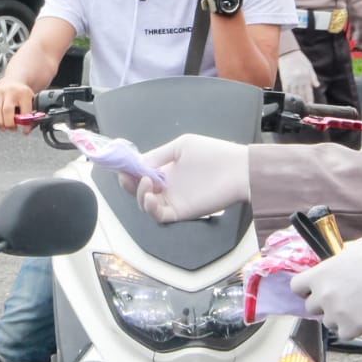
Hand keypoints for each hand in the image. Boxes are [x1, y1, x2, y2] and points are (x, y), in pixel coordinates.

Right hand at [0, 78, 34, 130]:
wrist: (13, 82)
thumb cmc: (22, 96)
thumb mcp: (30, 103)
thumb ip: (30, 117)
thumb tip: (25, 131)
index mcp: (24, 93)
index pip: (24, 111)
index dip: (24, 123)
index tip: (24, 131)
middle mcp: (10, 90)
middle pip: (7, 110)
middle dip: (9, 124)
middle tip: (13, 128)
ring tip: (4, 127)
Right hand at [121, 133, 249, 222]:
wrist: (238, 169)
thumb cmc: (214, 153)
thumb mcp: (182, 145)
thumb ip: (159, 154)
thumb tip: (138, 163)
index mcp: (166, 168)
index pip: (140, 172)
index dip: (129, 170)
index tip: (122, 165)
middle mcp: (167, 185)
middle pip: (138, 190)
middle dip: (128, 183)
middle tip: (127, 176)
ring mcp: (173, 199)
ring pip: (145, 204)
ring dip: (138, 195)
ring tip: (145, 182)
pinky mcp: (180, 212)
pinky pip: (158, 215)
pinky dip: (150, 208)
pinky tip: (150, 197)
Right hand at [277, 49, 318, 101]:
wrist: (289, 53)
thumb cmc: (300, 59)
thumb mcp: (310, 67)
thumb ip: (313, 78)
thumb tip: (317, 86)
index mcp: (306, 77)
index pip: (309, 92)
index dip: (310, 99)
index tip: (310, 105)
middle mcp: (299, 80)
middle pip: (301, 95)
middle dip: (303, 102)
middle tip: (304, 109)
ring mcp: (291, 81)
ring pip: (293, 94)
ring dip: (295, 100)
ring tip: (296, 106)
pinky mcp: (284, 80)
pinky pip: (285, 90)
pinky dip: (287, 95)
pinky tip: (288, 99)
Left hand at [290, 236, 361, 339]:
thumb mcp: (353, 248)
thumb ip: (337, 257)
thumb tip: (334, 259)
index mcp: (319, 274)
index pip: (296, 287)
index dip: (306, 289)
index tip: (315, 289)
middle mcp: (323, 295)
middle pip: (311, 307)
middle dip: (324, 303)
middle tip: (342, 298)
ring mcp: (336, 313)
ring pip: (327, 322)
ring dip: (338, 317)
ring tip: (357, 306)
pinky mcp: (352, 328)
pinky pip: (343, 333)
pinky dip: (352, 328)